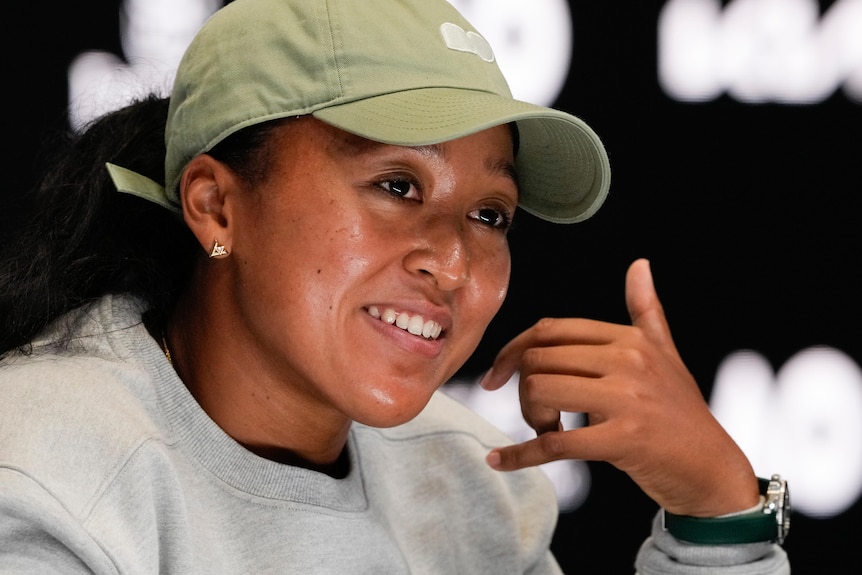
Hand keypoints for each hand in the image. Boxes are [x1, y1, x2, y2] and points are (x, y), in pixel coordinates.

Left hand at [480, 258, 760, 516]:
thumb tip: (640, 264)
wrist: (712, 468)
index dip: (514, 350)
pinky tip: (502, 460)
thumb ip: (646, 309)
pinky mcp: (623, 440)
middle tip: (538, 415)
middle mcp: (628, 361)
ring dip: (529, 418)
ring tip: (548, 431)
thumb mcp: (665, 353)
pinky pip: (553, 444)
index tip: (497, 375)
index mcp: (629, 339)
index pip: (551, 329)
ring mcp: (627, 399)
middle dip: (523, 390)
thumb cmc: (681, 412)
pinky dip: (520, 455)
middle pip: (538, 360)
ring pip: (539, 392)